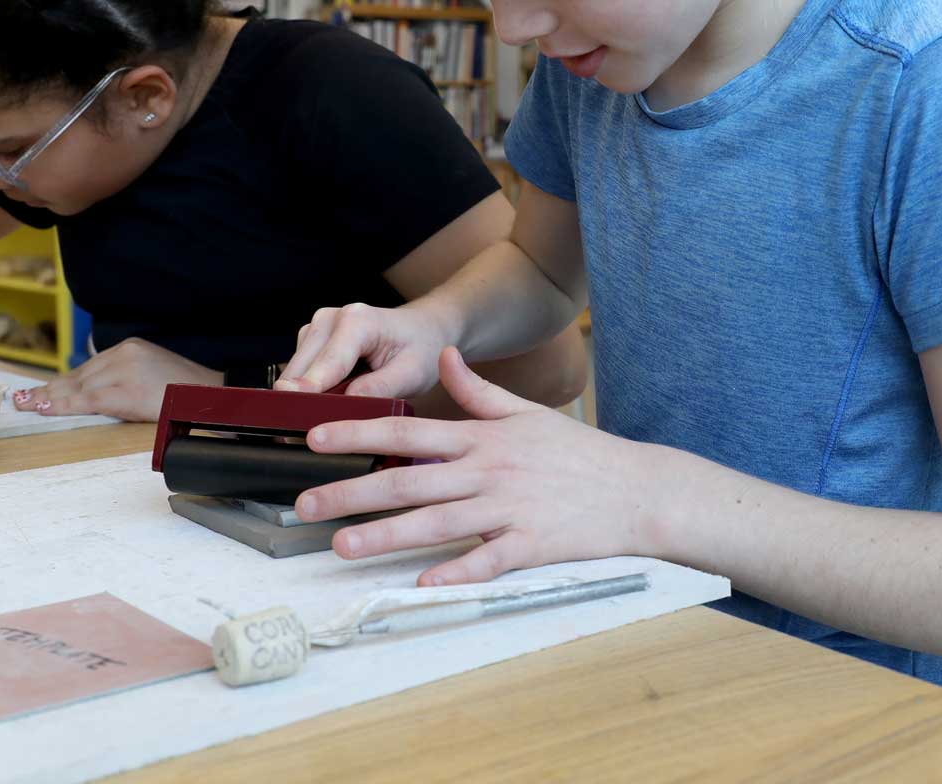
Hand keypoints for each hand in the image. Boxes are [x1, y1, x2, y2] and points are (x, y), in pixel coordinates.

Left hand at [11, 338, 218, 421]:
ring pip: (79, 387)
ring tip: (25, 405)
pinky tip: (45, 407)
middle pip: (79, 376)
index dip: (61, 383)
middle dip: (48, 390)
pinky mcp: (127, 389)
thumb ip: (124, 380)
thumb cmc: (185, 394)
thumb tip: (91, 396)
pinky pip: (89, 400)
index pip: (89, 369)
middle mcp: (125, 353)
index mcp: (131, 348)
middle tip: (19, 399)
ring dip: (49, 398)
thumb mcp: (152, 377)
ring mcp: (126, 369)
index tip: (37, 391)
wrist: (212, 397)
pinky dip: (64, 405)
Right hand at [277, 301, 450, 399]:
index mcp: (358, 321)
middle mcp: (331, 318)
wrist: (423, 329)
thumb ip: (379, 388)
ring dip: (305, 396)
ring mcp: (318, 327)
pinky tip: (330, 400)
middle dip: (304, 400)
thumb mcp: (412, 373)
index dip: (309, 390)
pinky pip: (299, 372)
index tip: (293, 412)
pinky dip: (309, 390)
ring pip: (295, 372)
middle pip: (301, 368)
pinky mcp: (312, 339)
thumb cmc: (420, 348)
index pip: (327, 363)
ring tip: (330, 416)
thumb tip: (347, 404)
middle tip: (314, 435)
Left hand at [293, 348, 653, 584]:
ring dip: (385, 536)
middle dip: (351, 492)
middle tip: (305, 505)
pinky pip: (486, 561)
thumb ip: (478, 391)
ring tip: (342, 546)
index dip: (358, 433)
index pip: (408, 430)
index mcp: (482, 437)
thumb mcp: (526, 413)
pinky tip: (421, 583)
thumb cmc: (578, 453)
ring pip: (436, 523)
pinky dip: (455, 571)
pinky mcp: (531, 544)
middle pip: (408, 480)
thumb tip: (447, 359)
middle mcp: (488, 471)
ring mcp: (508, 508)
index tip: (314, 439)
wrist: (637, 489)